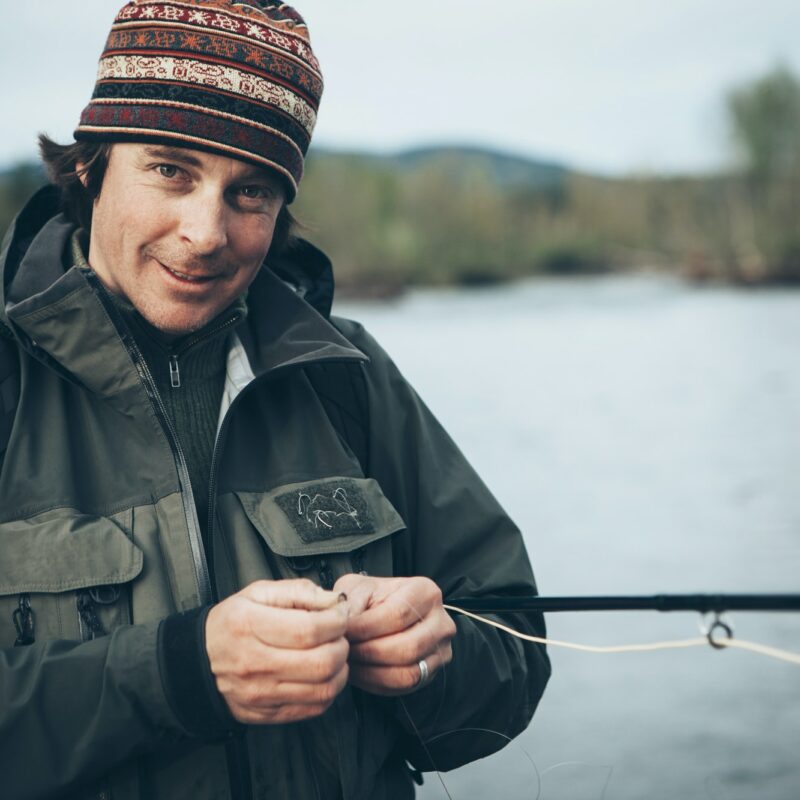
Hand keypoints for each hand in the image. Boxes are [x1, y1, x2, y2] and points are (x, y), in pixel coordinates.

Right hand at [205, 579, 349, 724]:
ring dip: (340, 670)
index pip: (308, 629)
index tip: (339, 614)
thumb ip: (299, 591)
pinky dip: (329, 690)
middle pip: (321, 662)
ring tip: (334, 653)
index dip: (336, 621)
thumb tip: (334, 600)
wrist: (199, 660)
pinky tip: (323, 674)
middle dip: (342, 645)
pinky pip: (314, 708)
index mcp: (249, 625)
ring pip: (323, 689)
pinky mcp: (267, 713)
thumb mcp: (258, 593)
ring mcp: (261, 693)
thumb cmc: (232, 623)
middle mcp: (254, 663)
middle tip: (339, 635)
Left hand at [334, 574, 455, 695]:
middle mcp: (441, 622)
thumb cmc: (374, 598)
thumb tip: (344, 625)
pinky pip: (405, 686)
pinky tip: (361, 671)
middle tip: (345, 650)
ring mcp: (441, 650)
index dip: (366, 628)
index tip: (343, 632)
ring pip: (407, 673)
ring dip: (372, 671)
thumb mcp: (359, 588)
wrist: (388, 611)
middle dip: (368, 652)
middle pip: (405, 648)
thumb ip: (352, 602)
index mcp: (425, 592)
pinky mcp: (432, 672)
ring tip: (351, 661)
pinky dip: (377, 682)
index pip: (397, 615)